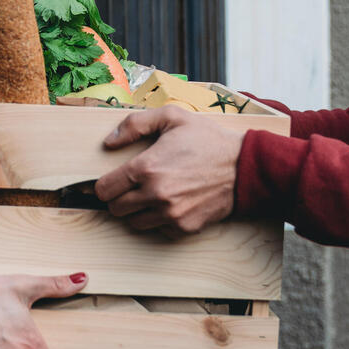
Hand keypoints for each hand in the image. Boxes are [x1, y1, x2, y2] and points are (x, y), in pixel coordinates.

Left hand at [95, 106, 244, 236]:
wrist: (244, 166)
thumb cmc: (207, 140)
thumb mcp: (171, 117)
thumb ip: (134, 125)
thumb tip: (108, 142)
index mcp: (146, 168)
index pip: (104, 190)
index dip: (105, 184)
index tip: (113, 181)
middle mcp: (155, 195)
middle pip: (115, 209)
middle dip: (119, 198)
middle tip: (132, 187)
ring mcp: (170, 215)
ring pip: (133, 223)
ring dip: (137, 211)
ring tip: (150, 195)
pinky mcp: (184, 228)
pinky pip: (157, 230)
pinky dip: (158, 221)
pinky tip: (169, 204)